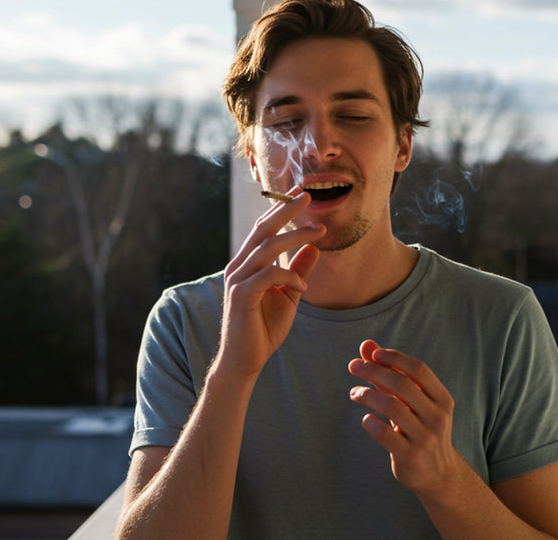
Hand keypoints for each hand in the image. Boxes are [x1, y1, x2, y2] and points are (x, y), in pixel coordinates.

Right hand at [218, 189, 324, 379]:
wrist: (246, 361)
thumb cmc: (264, 328)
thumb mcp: (289, 295)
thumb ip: (298, 270)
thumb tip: (314, 248)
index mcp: (247, 263)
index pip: (263, 229)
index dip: (280, 210)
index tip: (301, 195)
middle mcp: (238, 266)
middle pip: (262, 230)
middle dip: (285, 210)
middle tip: (307, 196)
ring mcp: (237, 280)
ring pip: (266, 248)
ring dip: (294, 237)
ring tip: (319, 233)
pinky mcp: (241, 296)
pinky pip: (267, 276)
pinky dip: (287, 275)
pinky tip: (303, 285)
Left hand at [347, 340, 468, 499]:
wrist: (439, 474)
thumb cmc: (421, 429)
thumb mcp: (413, 402)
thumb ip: (391, 373)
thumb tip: (367, 345)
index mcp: (441, 399)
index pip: (419, 369)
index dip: (395, 358)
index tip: (373, 354)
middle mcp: (436, 416)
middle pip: (402, 385)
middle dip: (374, 372)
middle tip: (353, 366)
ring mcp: (424, 437)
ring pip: (391, 407)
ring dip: (367, 395)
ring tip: (354, 393)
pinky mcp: (409, 455)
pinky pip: (385, 434)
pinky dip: (371, 423)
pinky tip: (365, 419)